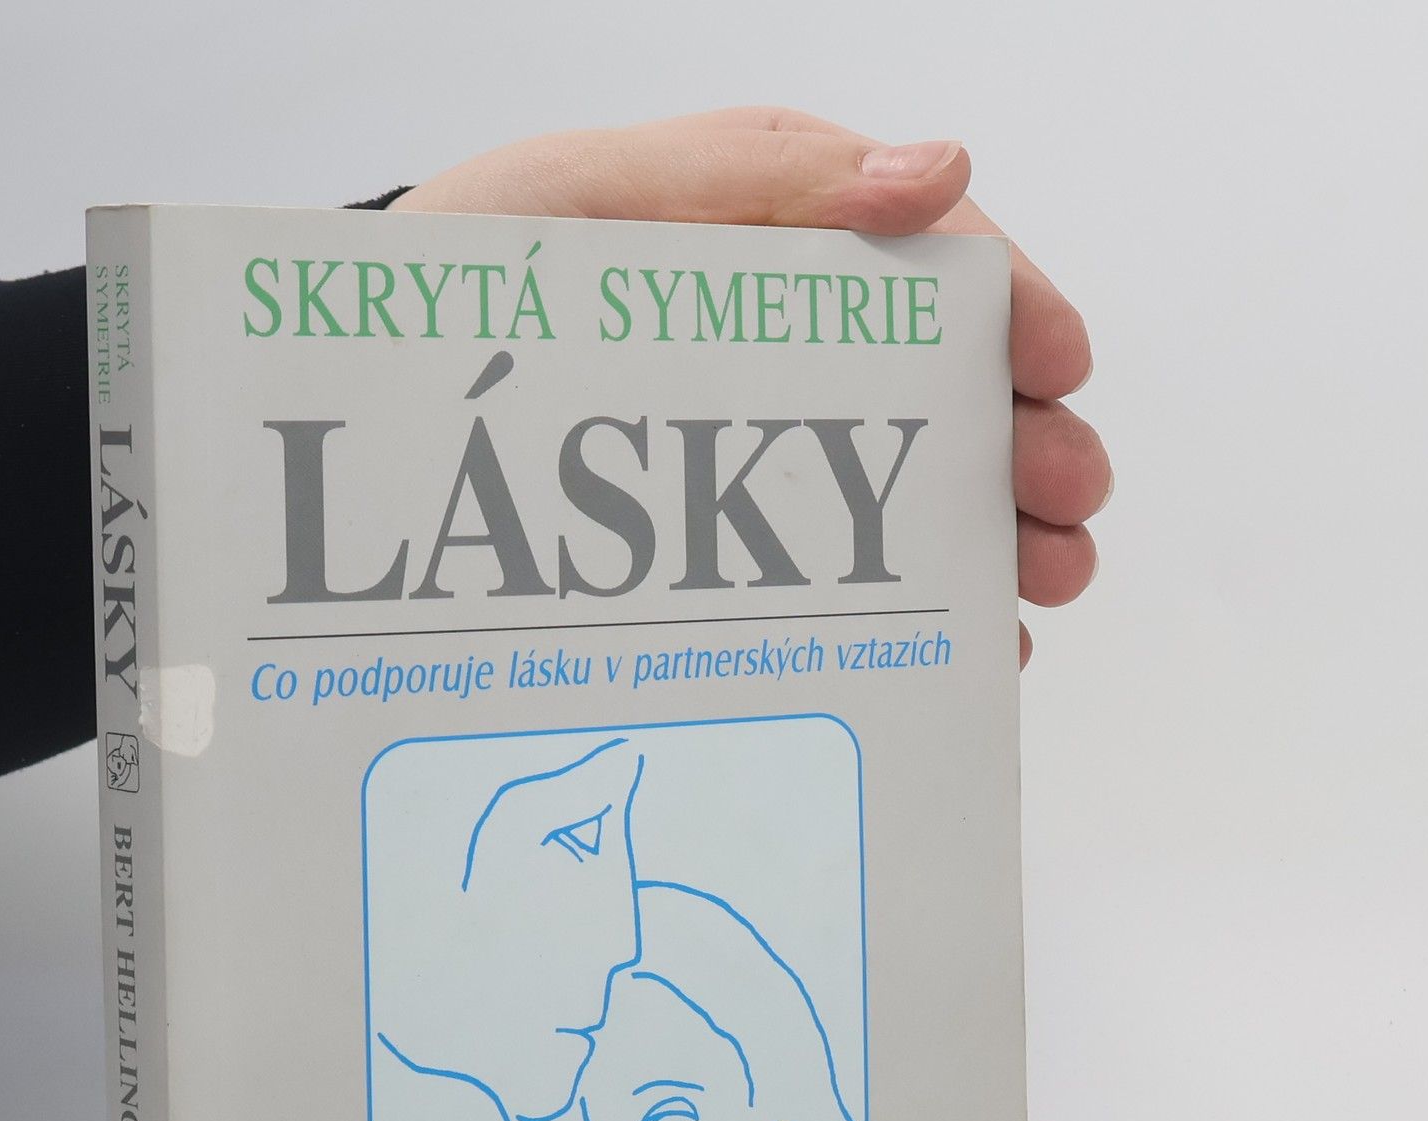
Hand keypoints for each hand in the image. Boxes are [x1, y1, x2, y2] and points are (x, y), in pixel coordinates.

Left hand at [393, 107, 1109, 667]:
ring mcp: (751, 444)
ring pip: (900, 485)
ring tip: (1039, 588)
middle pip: (935, 386)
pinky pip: (834, 574)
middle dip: (1020, 444)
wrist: (359, 411)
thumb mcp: (581, 202)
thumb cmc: (457, 286)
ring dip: (988, 533)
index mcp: (763, 234)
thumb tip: (935, 172)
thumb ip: (749, 179)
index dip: (1006, 307)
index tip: (1059, 368)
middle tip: (1069, 512)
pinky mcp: (720, 540)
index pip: (920, 258)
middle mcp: (778, 340)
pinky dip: (910, 609)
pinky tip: (963, 641)